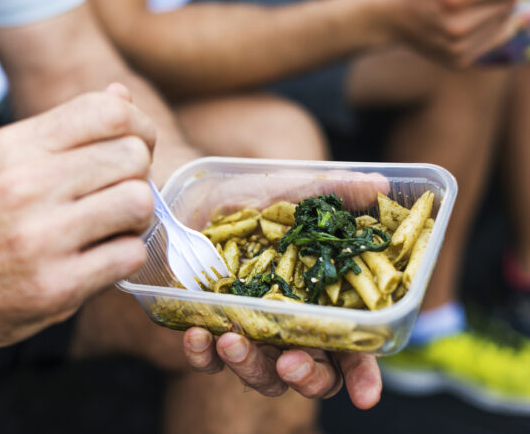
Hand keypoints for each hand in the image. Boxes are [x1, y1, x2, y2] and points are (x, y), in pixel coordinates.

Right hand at [0, 84, 156, 359]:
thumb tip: (120, 95)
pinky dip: (125, 255)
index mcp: (15, 147)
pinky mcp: (54, 287)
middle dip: (137, 175)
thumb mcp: (1, 159)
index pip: (108, 112)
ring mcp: (40, 238)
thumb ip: (63, 129)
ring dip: (137, 217)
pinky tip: (102, 258)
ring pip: (138, 203)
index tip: (139, 147)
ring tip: (114, 225)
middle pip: (132, 157)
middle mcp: (26, 185)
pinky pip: (130, 255)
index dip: (140, 127)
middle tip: (120, 193)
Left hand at [177, 172, 387, 405]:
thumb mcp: (294, 192)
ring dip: (249, 366)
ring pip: (261, 374)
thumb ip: (337, 192)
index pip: (353, 349)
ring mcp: (253, 332)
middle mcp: (292, 326)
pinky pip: (209, 360)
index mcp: (323, 303)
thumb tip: (380, 183)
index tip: (366, 395)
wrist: (202, 197)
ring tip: (232, 340)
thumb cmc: (258, 200)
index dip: (363, 375)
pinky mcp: (213, 330)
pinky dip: (203, 356)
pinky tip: (198, 335)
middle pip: (311, 373)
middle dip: (306, 377)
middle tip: (291, 364)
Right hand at [379, 0, 524, 65]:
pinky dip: (491, 25)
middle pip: (509, 2)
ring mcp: (457, 48)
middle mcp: (456, 27)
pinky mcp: (458, 61)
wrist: (388, 15)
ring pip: (505, 21)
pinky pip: (494, 39)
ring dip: (498, 6)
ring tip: (473, 1)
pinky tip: (472, 18)